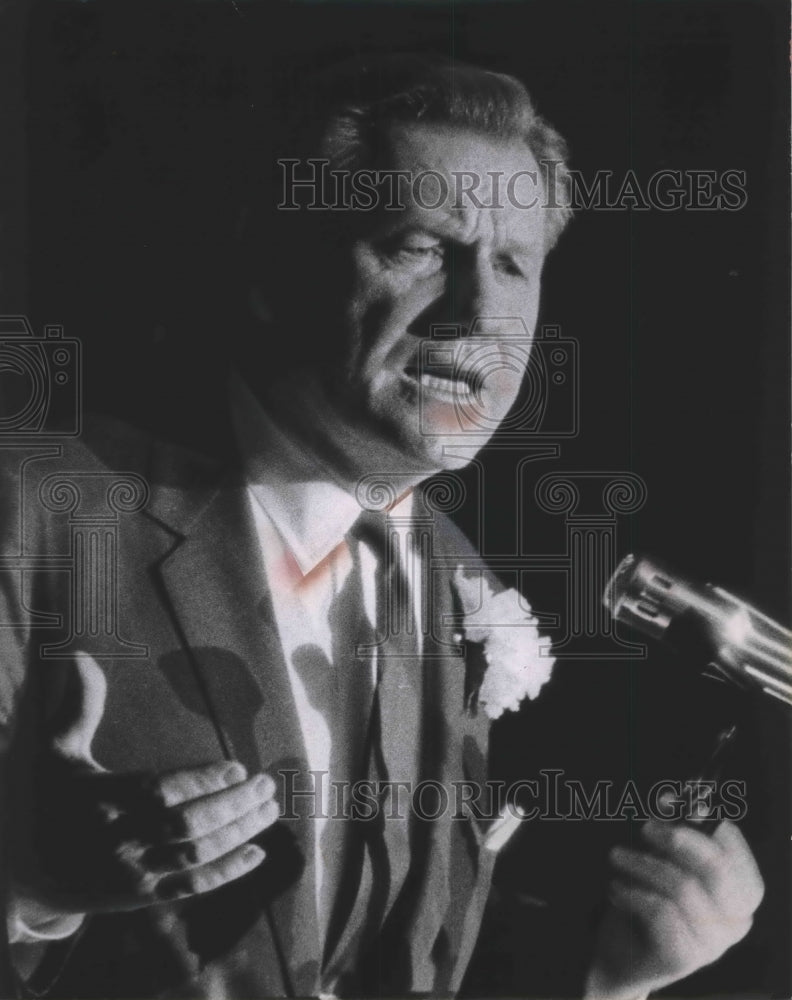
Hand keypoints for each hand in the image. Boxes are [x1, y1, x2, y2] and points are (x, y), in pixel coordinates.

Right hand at [12, 657, 276, 924]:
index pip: (159, 792)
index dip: (202, 782)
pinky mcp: (142, 896)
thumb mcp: (56, 751)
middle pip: (187, 826)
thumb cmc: (50, 798)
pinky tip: (258, 853)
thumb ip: (79, 705)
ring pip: (196, 856)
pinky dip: (227, 873)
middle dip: (233, 806)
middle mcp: (118, 840)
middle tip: (266, 785)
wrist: (27, 870)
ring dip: (240, 834)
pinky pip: (191, 888)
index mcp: (101, 800)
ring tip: (270, 810)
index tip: (238, 768)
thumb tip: (80, 655)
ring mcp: (132, 873)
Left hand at [585, 816, 763, 998]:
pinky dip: (632, 892)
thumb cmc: (646, 901)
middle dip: (678, 840)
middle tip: (645, 827)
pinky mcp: (686, 958)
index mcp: (737, 895)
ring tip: (616, 857)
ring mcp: (713, 943)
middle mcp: (734, 921)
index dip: (706, 828)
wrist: (620, 955)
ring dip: (643, 864)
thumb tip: (678, 799)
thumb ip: (675, 835)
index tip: (673, 806)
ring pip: (683, 887)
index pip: (735, 856)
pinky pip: (661, 911)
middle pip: (717, 869)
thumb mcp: (662, 863)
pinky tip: (615, 888)